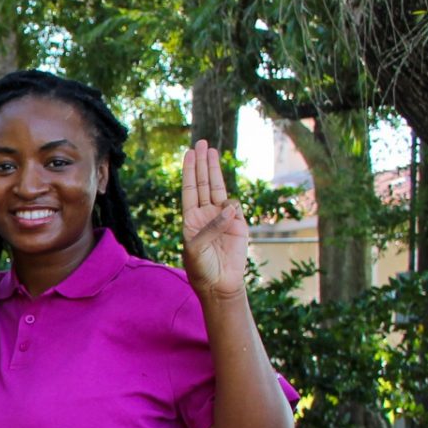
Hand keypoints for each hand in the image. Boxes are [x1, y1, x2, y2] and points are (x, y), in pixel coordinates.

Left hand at [181, 141, 247, 299]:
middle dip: (202, 163)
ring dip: (215, 170)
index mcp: (191, 218)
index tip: (188, 154)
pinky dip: (230, 207)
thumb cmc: (201, 267)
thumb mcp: (196, 247)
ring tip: (211, 151)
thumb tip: (228, 209)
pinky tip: (227, 214)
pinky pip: (235, 208)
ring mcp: (222, 218)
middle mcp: (206, 214)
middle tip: (201, 143)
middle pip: (204, 183)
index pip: (190, 189)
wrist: (220, 283)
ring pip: (219, 189)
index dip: (190, 171)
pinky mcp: (238, 224)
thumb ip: (210, 227)